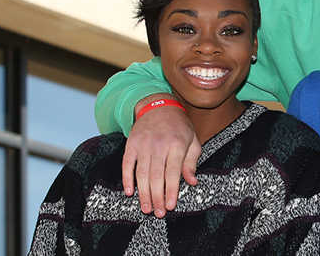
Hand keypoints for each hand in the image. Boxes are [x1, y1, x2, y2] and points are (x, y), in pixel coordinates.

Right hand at [121, 94, 200, 216]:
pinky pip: (127, 164)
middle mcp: (159, 145)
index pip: (173, 172)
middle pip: (156, 176)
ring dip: (143, 193)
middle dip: (157, 197)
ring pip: (142, 173)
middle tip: (158, 213)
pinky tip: (129, 192)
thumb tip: (192, 182)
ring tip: (146, 208)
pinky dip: (127, 179)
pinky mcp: (131, 144)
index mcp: (177, 145)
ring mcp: (143, 144)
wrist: (159, 106)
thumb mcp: (192, 141)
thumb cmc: (179, 126)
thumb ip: (191, 162)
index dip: (171, 191)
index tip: (171, 206)